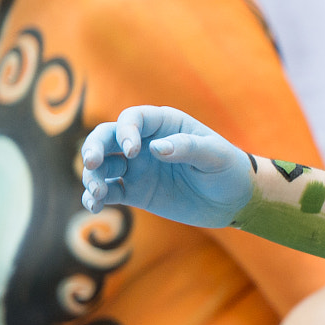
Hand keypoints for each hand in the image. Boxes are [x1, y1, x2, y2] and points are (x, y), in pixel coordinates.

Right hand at [79, 105, 251, 227]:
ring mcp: (137, 168)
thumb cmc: (228, 169)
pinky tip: (94, 205)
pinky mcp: (135, 192)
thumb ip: (188, 148)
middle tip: (91, 164)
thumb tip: (156, 148)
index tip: (132, 152)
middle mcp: (144, 143)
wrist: (233, 199)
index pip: (133, 119)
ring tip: (97, 193)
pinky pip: (108, 192)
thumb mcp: (215, 155)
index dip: (126, 131)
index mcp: (164, 124)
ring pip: (102, 166)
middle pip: (106, 138)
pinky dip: (96, 198)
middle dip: (93, 148)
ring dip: (92, 176)